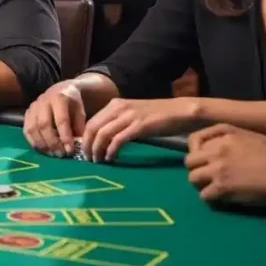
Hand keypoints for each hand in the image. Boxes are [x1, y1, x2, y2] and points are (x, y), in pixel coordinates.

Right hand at [23, 81, 86, 155]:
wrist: (60, 90)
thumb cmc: (72, 103)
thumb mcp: (80, 111)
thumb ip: (79, 127)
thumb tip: (78, 146)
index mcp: (59, 97)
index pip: (61, 120)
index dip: (65, 136)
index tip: (70, 151)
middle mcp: (43, 101)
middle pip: (44, 124)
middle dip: (52, 142)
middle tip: (61, 154)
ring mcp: (33, 107)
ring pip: (33, 128)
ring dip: (42, 144)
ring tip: (52, 154)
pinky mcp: (27, 114)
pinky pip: (26, 130)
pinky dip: (33, 142)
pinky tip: (42, 150)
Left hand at [82, 97, 198, 162]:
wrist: (181, 111)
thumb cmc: (157, 115)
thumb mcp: (132, 115)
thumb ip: (117, 122)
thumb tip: (102, 139)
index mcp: (114, 104)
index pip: (91, 122)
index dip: (84, 138)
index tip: (84, 151)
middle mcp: (118, 108)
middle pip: (92, 128)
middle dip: (87, 146)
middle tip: (88, 159)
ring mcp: (129, 116)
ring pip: (103, 134)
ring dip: (97, 150)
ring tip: (98, 161)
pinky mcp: (140, 126)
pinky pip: (118, 139)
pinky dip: (111, 150)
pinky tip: (111, 158)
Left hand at [185, 124, 265, 204]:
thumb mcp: (250, 136)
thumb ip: (229, 137)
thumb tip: (213, 146)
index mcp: (224, 135)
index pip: (194, 139)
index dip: (194, 151)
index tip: (201, 160)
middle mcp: (217, 150)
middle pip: (189, 161)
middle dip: (196, 169)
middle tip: (206, 176)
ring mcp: (218, 168)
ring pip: (192, 178)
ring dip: (200, 184)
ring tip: (211, 188)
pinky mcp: (222, 186)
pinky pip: (204, 194)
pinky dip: (210, 198)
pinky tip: (220, 198)